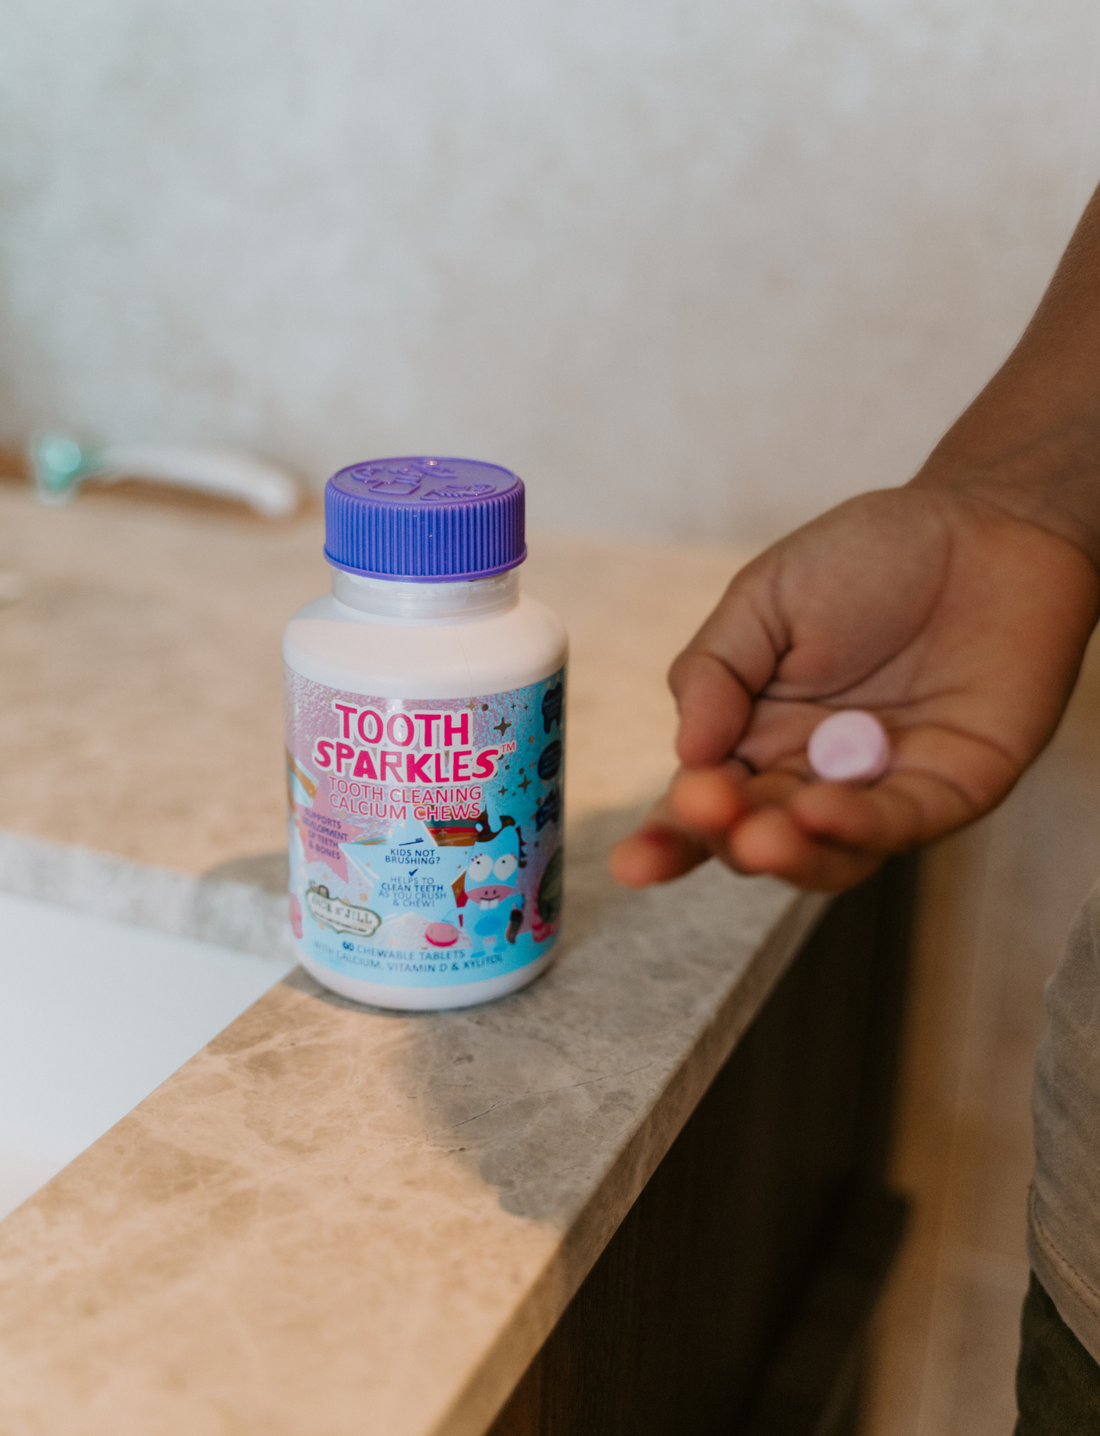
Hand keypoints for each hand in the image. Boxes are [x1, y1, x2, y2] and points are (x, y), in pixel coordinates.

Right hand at [609, 485, 1098, 890]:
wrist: (985, 522)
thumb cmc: (869, 557)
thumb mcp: (763, 598)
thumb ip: (713, 670)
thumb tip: (685, 752)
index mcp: (755, 735)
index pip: (704, 804)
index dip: (668, 837)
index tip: (630, 864)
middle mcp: (811, 775)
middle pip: (755, 835)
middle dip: (723, 835)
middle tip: (705, 809)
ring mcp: (879, 790)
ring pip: (826, 853)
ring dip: (788, 853)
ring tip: (758, 836)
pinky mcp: (949, 789)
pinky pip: (898, 822)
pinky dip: (858, 827)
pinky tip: (822, 812)